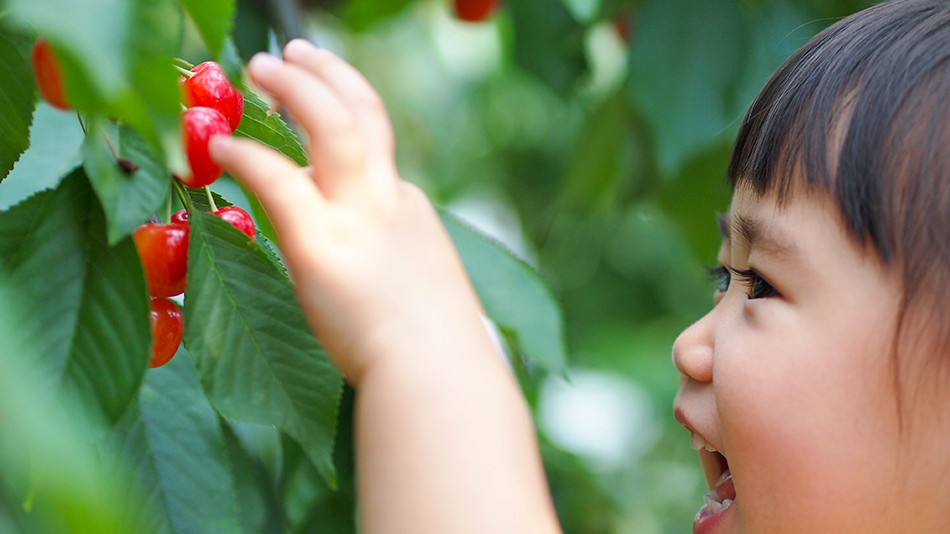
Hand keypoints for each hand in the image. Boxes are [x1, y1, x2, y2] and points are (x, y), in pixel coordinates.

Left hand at [209, 39, 486, 384]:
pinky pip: (277, 180)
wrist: (437, 376)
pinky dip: (246, 154)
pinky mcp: (320, 244)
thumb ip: (394, 275)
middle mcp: (387, 202)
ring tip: (259, 64)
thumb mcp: (421, 298)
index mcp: (408, 215)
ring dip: (295, 87)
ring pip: (332, 125)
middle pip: (364, 116)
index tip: (320, 115)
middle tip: (293, 52)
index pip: (375, 157)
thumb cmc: (432, 356)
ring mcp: (356, 217)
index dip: (345, 126)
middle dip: (329, 77)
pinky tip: (218, 143)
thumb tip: (375, 283)